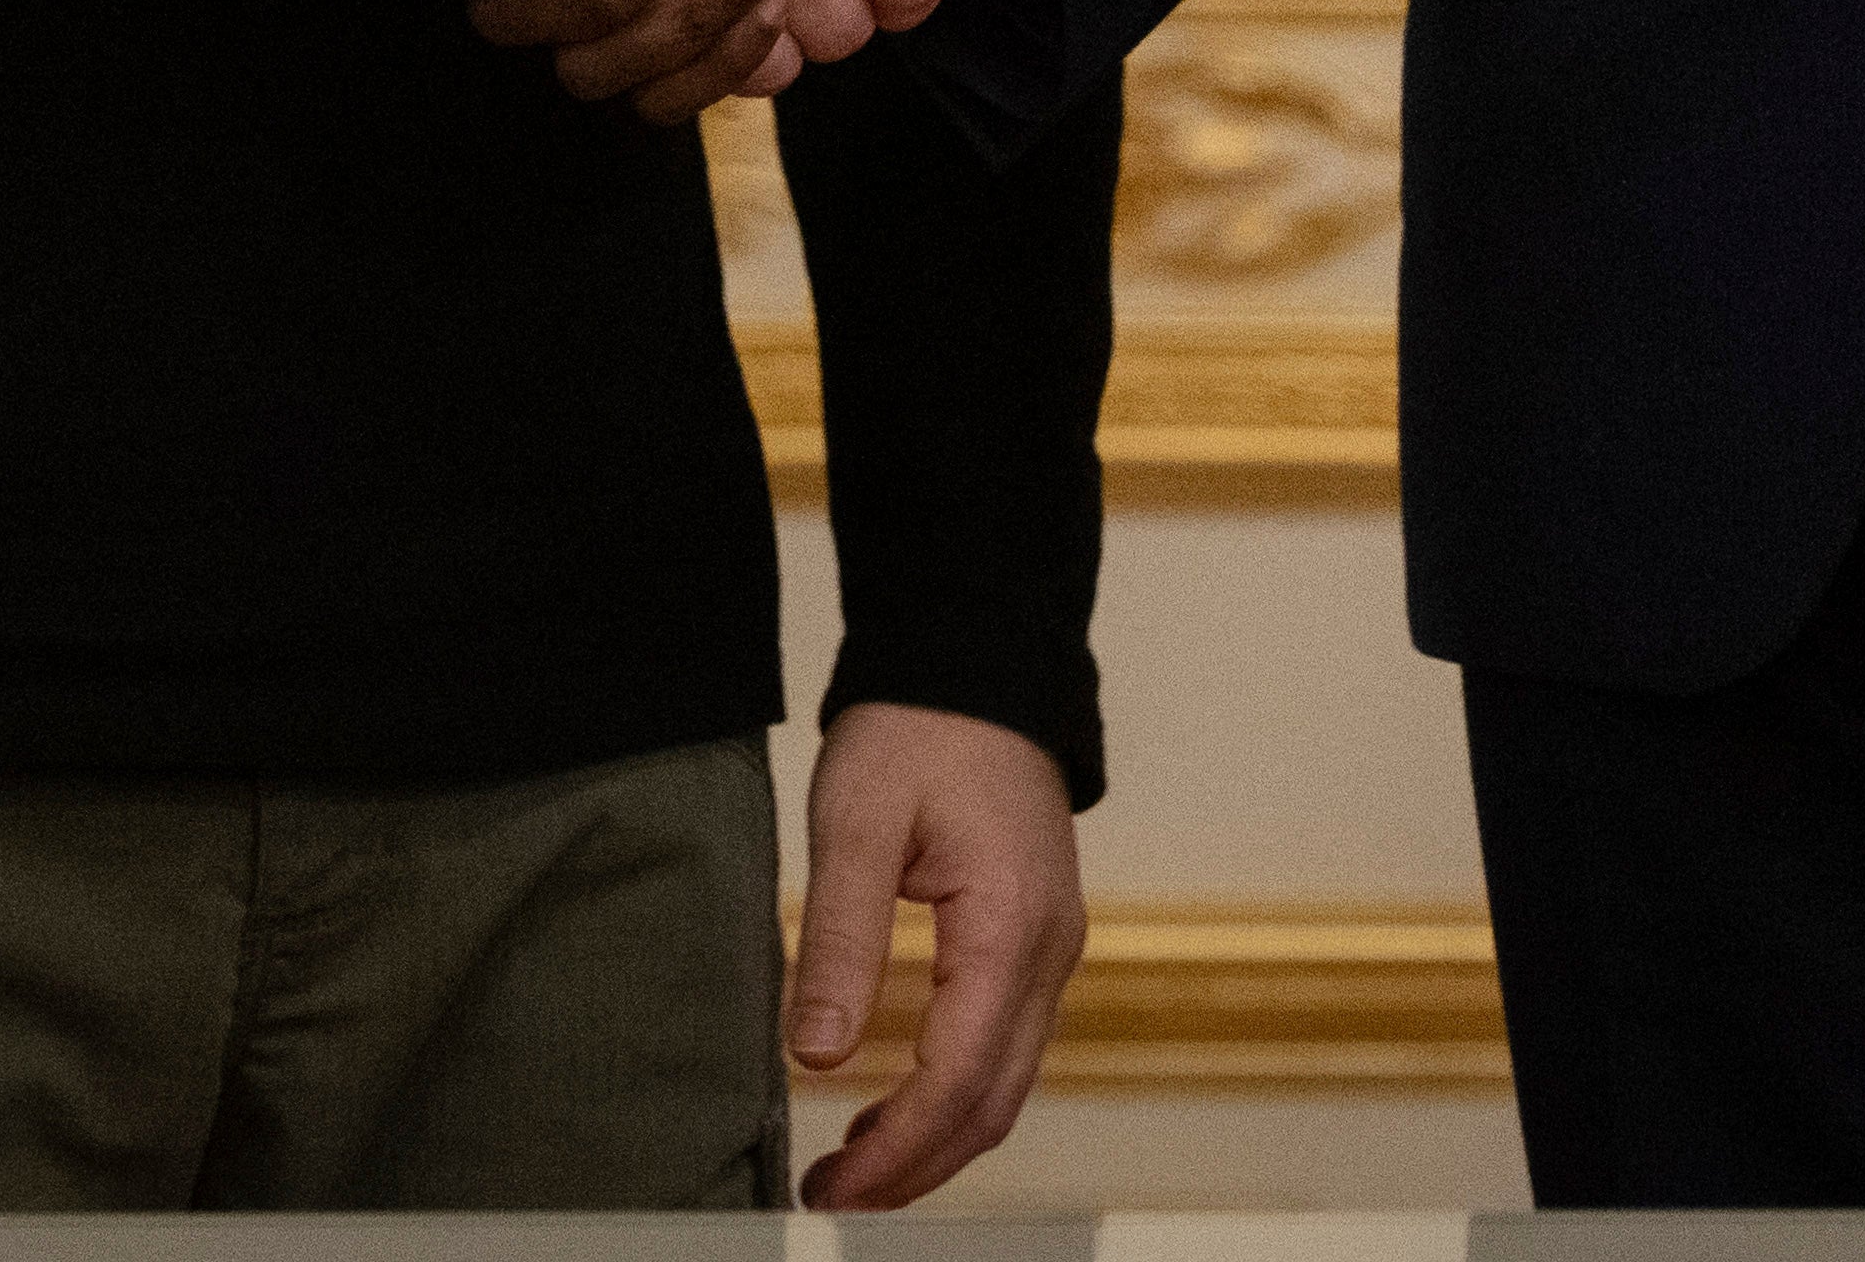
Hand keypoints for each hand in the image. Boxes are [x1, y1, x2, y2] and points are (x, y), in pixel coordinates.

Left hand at [786, 701, 1082, 1211]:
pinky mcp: (1034, 940)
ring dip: (936, 1140)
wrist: (974, 667)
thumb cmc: (917, 731)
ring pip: (1007, 1083)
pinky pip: (1006, 1046)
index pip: (959, 1079)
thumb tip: (814, 1055)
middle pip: (994, 1102)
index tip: (831, 1188)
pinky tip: (894, 1106)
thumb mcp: (854, 824)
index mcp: (1010, 927)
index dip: (897, 1150)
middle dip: (917, 1167)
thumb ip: (838, 941)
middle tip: (831, 1198)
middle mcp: (1048, 950)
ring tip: (851, 1168)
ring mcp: (1050, 948)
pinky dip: (954, 1096)